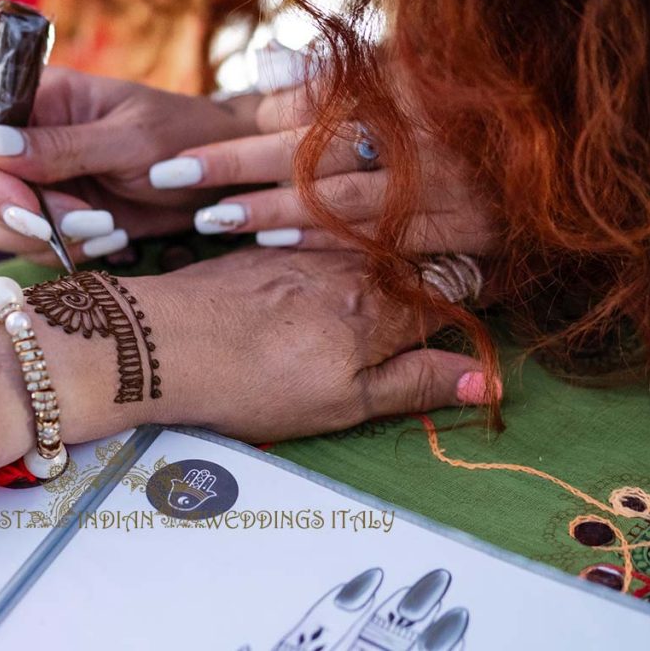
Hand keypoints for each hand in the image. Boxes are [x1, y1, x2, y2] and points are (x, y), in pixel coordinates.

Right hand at [0, 67, 261, 264]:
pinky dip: (65, 254)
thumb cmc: (186, 140)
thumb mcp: (131, 140)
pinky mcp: (54, 216)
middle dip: (23, 219)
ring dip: (46, 241)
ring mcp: (38, 180)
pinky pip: (30, 246)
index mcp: (41, 98)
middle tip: (87, 225)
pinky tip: (113, 241)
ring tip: (109, 230)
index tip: (33, 210)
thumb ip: (62, 146)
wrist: (222, 177)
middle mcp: (28, 138)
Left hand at [40, 248, 499, 443]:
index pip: (451, 293)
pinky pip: (313, 247)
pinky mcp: (264, 247)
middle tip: (402, 321)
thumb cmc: (254, 382)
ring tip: (345, 316)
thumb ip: (414, 385)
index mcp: (384, 307)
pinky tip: (295, 300)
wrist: (163, 341)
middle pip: (408, 266)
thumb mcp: (343, 403)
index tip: (457, 318)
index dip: (461, 304)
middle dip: (417, 286)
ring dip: (369, 275)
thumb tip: (487, 383)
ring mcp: (305, 249)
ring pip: (361, 254)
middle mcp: (353, 265)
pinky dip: (319, 268)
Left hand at [151, 87, 495, 253]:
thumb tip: (266, 70)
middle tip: (174, 176)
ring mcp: (443, 183)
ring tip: (211, 216)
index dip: (247, 131)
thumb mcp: (404, 75)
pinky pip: (383, 237)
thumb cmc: (458, 111)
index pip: (307, 108)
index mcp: (402, 88)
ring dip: (269, 207)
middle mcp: (420, 133)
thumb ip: (335, 80)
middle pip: (309, 150)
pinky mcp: (462, 230)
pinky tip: (272, 240)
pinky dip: (325, 238)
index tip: (188, 152)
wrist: (551, 154)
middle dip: (237, 164)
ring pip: (339, 197)